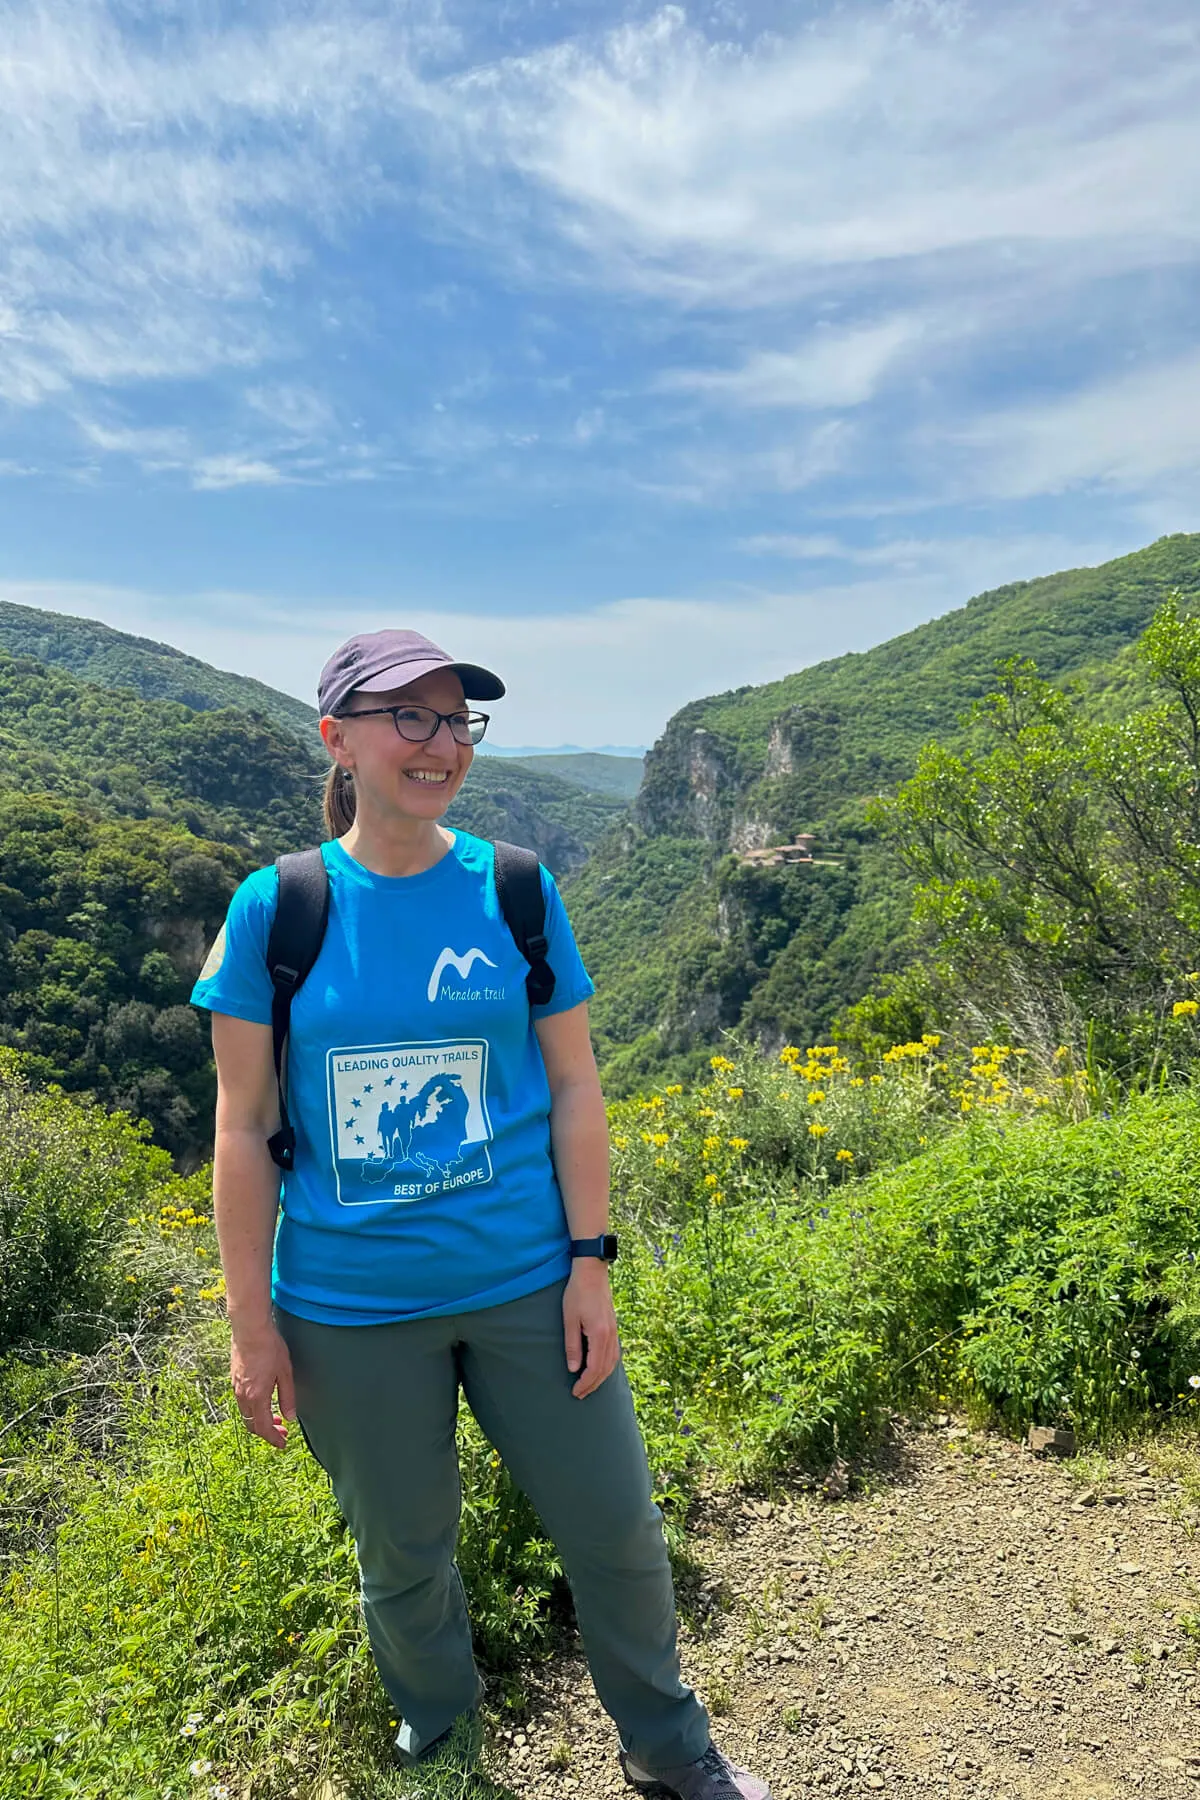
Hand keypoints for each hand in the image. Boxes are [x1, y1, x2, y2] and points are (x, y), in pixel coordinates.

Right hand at [230, 1323, 296, 1447]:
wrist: (250, 1329)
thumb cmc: (270, 1348)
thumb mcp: (286, 1373)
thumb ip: (288, 1397)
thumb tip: (290, 1418)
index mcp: (257, 1397)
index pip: (263, 1428)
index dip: (273, 1439)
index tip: (282, 1444)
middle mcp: (243, 1396)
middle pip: (252, 1425)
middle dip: (267, 1432)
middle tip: (283, 1432)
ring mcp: (236, 1387)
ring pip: (246, 1414)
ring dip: (260, 1420)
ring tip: (276, 1418)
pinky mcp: (234, 1379)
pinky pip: (242, 1403)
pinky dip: (253, 1409)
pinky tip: (264, 1401)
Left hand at [563, 1261, 620, 1398]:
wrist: (592, 1271)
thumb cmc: (577, 1293)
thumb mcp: (569, 1319)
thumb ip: (572, 1345)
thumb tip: (573, 1369)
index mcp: (599, 1334)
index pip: (594, 1368)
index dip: (585, 1383)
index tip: (575, 1392)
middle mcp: (610, 1335)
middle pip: (605, 1369)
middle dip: (593, 1384)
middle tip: (580, 1395)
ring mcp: (614, 1331)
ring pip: (612, 1363)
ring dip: (601, 1377)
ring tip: (589, 1386)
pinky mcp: (613, 1327)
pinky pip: (614, 1353)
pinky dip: (608, 1366)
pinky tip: (601, 1369)